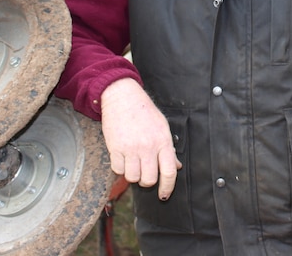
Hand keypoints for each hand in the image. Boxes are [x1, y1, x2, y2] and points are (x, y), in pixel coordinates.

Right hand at [100, 78, 181, 199]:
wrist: (123, 97)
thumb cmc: (144, 111)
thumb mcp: (162, 127)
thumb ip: (168, 149)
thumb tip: (175, 166)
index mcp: (163, 141)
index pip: (169, 172)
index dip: (168, 187)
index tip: (164, 195)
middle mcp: (148, 146)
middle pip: (149, 179)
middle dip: (147, 180)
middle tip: (144, 171)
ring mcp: (131, 148)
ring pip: (132, 177)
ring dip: (132, 174)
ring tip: (133, 162)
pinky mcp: (115, 148)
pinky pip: (118, 169)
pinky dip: (120, 168)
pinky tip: (123, 157)